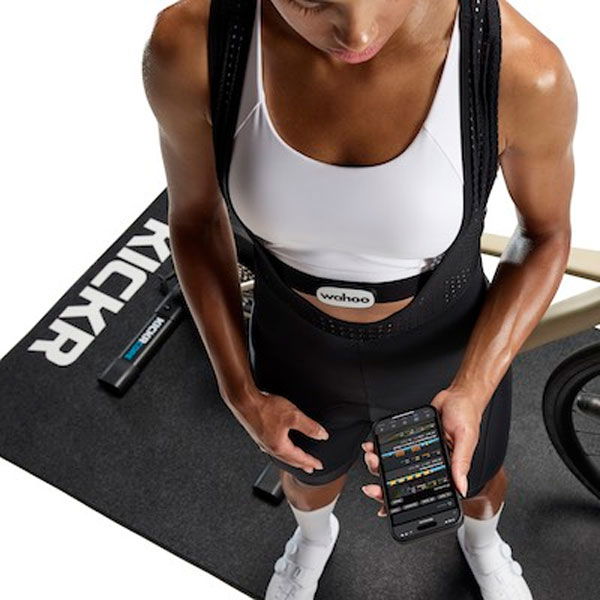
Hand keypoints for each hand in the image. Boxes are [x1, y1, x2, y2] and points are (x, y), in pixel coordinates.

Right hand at [233, 388, 329, 474]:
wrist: (244, 401)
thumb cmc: (264, 408)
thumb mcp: (293, 416)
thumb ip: (309, 426)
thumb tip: (322, 435)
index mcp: (279, 446)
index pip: (299, 458)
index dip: (310, 462)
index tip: (318, 465)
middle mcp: (270, 447)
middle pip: (289, 460)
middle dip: (301, 464)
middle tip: (309, 468)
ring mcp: (262, 442)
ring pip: (280, 455)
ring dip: (290, 459)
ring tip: (296, 460)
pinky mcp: (257, 434)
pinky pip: (272, 448)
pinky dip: (281, 451)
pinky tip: (279, 445)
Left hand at [360, 387, 485, 513]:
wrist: (458, 395)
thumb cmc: (467, 416)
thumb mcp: (466, 440)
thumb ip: (462, 463)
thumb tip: (461, 487)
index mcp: (444, 469)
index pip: (422, 492)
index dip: (403, 503)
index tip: (385, 509)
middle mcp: (429, 462)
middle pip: (402, 481)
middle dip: (383, 486)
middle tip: (372, 487)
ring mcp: (418, 451)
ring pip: (393, 465)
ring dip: (378, 465)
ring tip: (371, 460)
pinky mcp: (410, 438)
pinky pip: (392, 446)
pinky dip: (379, 447)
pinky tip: (372, 446)